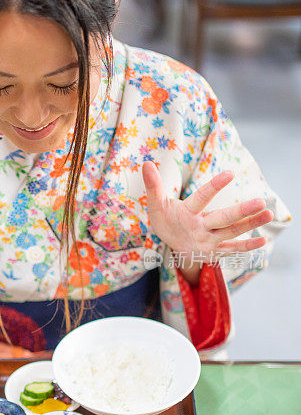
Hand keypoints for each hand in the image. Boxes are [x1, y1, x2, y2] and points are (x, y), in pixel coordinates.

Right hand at [142, 162, 273, 282]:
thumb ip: (153, 185)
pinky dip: (247, 246)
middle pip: (222, 219)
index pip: (201, 198)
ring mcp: (208, 241)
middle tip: (261, 202)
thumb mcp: (156, 204)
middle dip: (242, 212)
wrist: (168, 249)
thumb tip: (146, 163)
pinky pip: (232, 249)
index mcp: (186, 215)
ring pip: (232, 233)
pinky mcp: (214, 251)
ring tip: (269, 213)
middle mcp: (198, 229)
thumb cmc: (165, 220)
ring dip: (250, 224)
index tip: (230, 174)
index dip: (215, 186)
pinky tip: (262, 240)